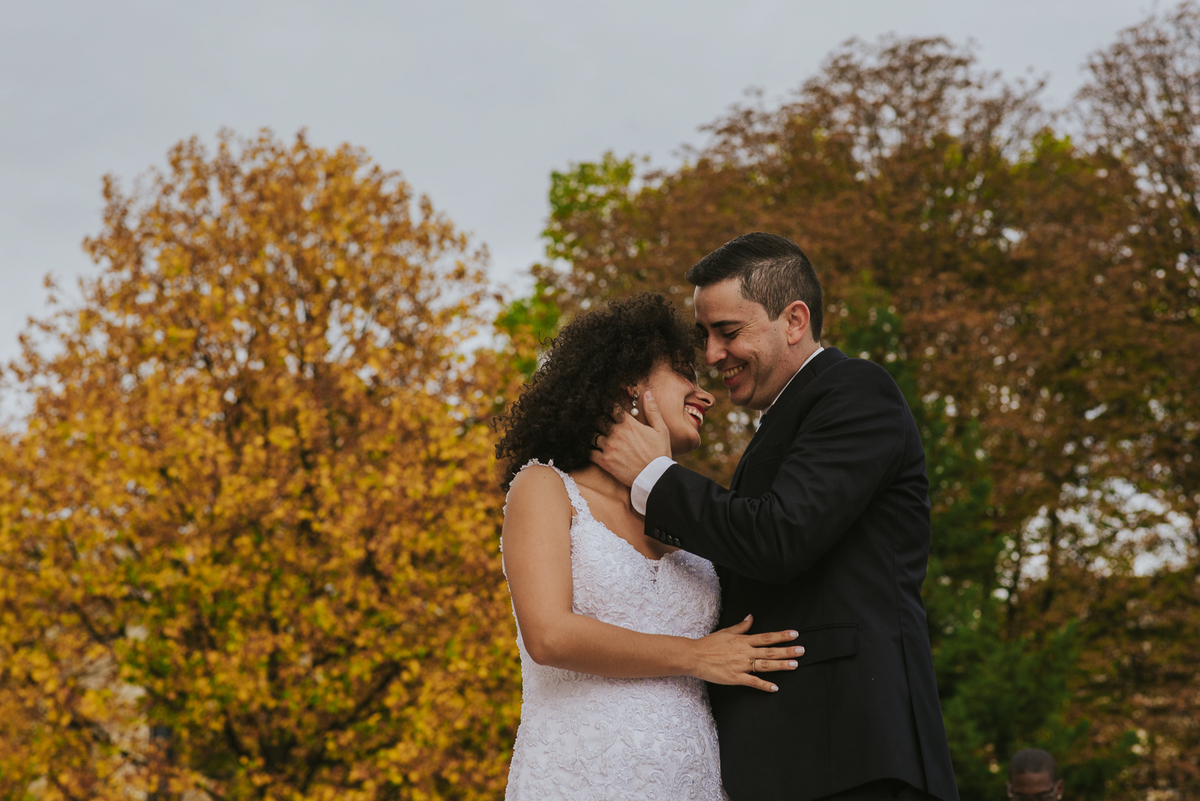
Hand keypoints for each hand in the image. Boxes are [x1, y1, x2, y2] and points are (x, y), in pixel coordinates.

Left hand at [591, 390, 672, 485]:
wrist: (655, 476)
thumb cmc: (659, 453)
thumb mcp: (661, 429)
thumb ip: (652, 410)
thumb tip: (647, 393)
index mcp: (628, 423)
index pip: (611, 407)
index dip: (606, 405)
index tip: (603, 405)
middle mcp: (616, 433)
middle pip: (598, 419)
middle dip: (596, 418)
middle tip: (594, 419)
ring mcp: (609, 447)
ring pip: (591, 434)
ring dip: (591, 433)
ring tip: (590, 433)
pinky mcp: (605, 461)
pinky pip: (589, 452)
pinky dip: (586, 449)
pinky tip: (588, 448)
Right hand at [685, 615, 803, 692]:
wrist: (694, 656)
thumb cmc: (709, 644)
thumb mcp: (726, 631)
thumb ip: (741, 626)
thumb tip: (750, 617)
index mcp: (743, 640)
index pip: (766, 637)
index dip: (781, 635)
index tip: (794, 634)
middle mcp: (744, 652)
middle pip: (770, 651)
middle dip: (787, 650)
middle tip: (802, 650)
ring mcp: (741, 665)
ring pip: (765, 665)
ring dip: (781, 665)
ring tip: (794, 664)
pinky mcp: (735, 678)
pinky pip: (752, 681)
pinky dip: (764, 685)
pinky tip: (775, 687)